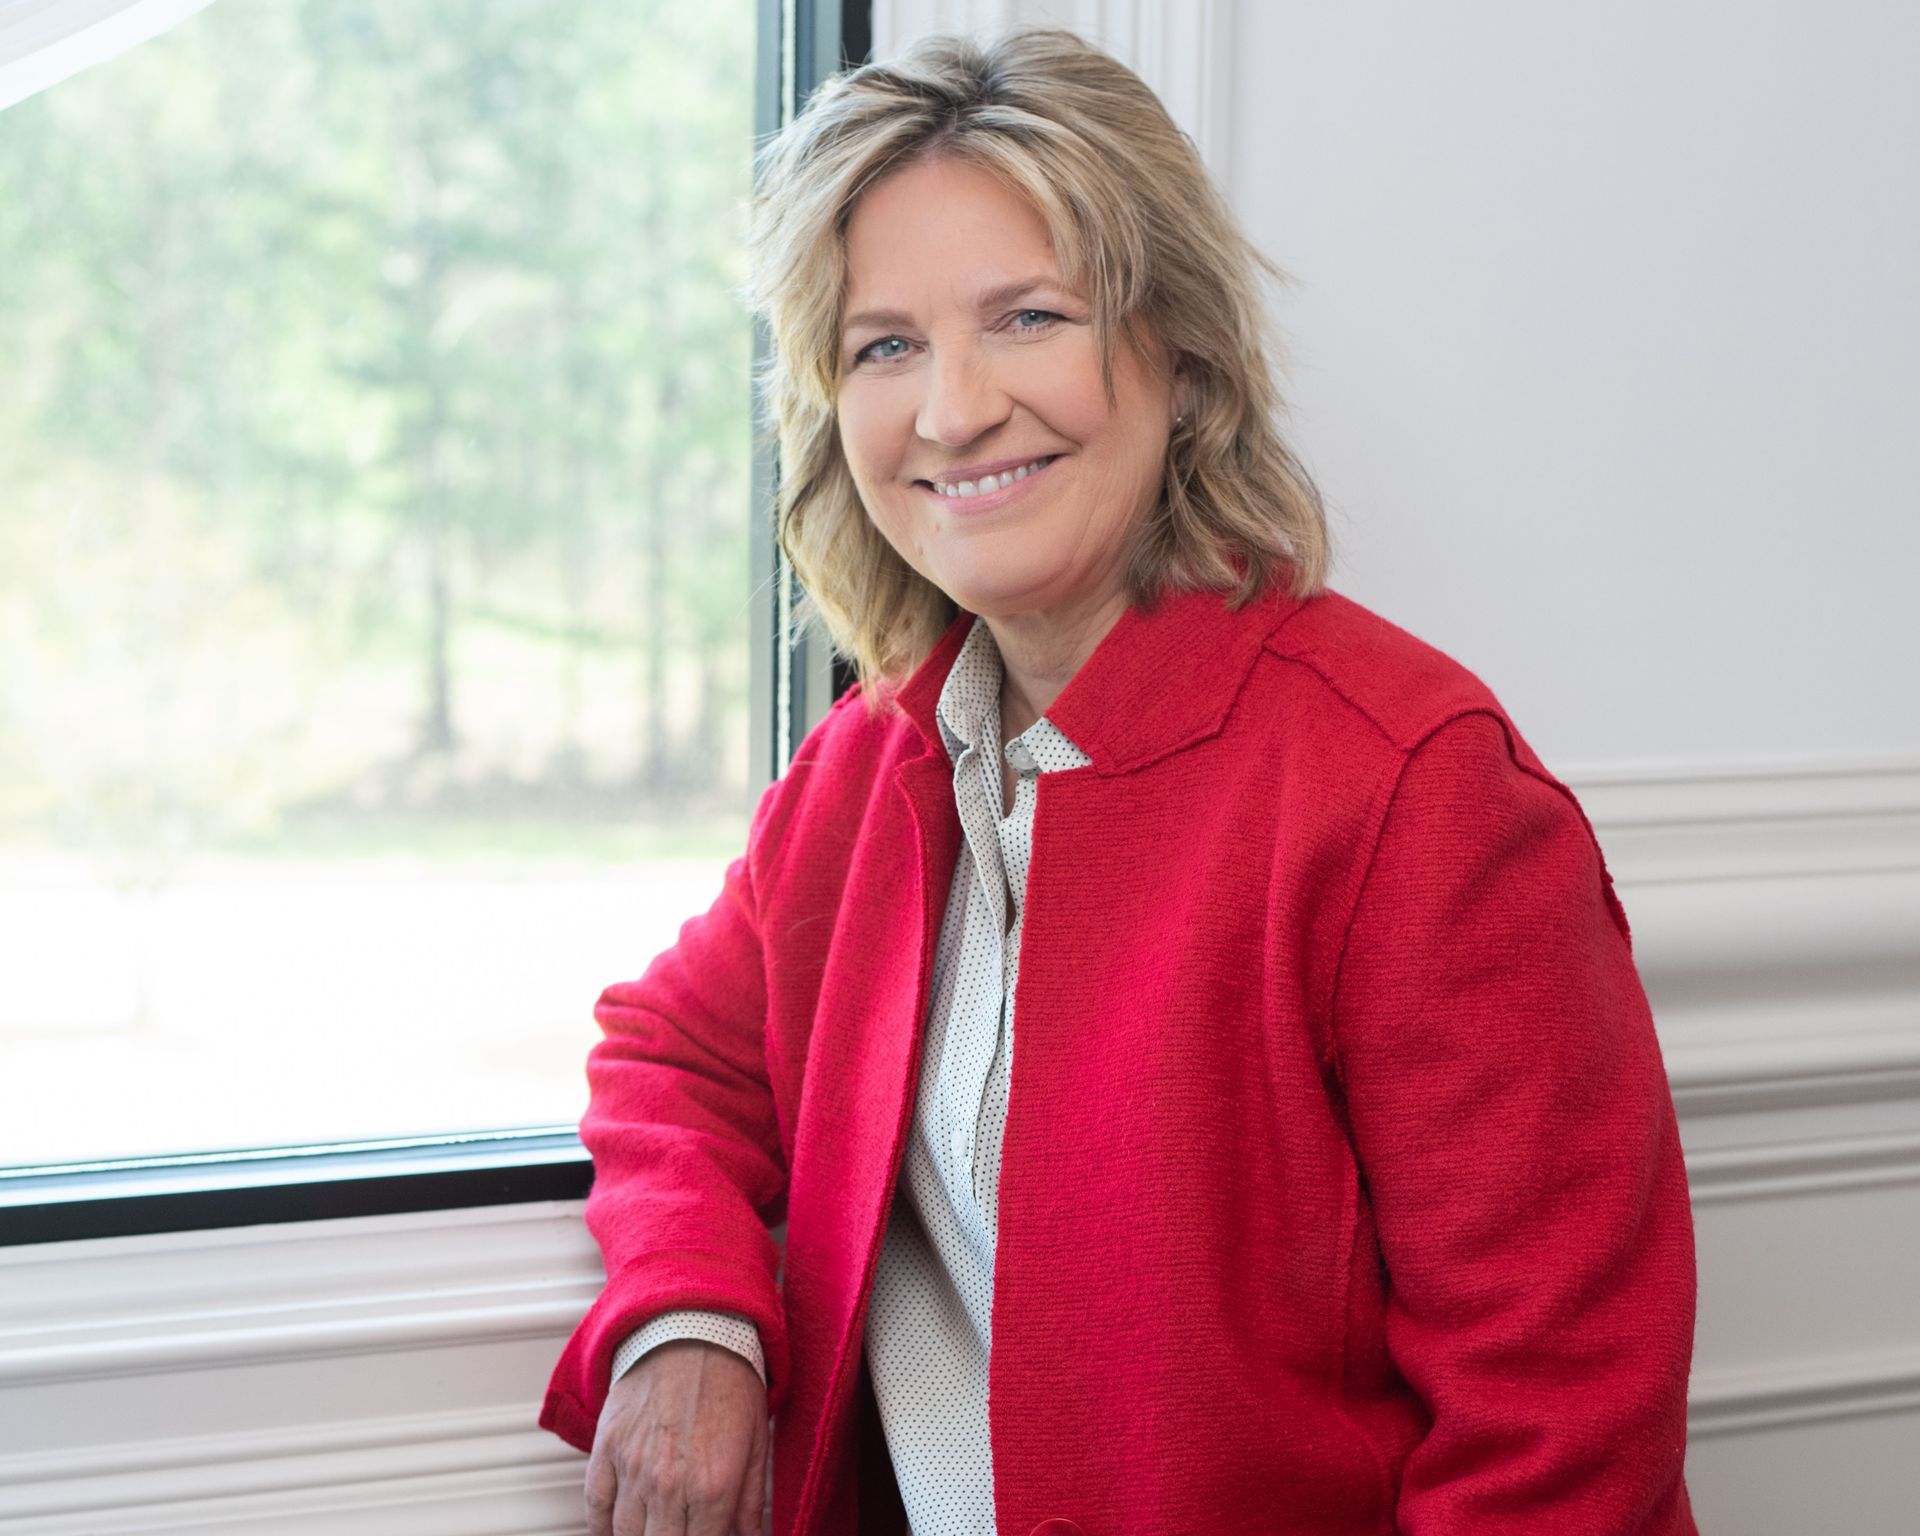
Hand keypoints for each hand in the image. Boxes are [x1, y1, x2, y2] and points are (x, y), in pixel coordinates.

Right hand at [585, 1338, 769, 1535]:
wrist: (692, 1330)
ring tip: (652, 1530)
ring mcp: (633, 1469)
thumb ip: (751, 1501)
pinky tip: (613, 1532)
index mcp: (714, 1486)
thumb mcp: (756, 1443)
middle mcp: (670, 1484)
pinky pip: (595, 1506)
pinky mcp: (606, 1450)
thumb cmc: (728, 1380)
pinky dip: (601, 1527)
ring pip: (625, 1535)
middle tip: (678, 1530)